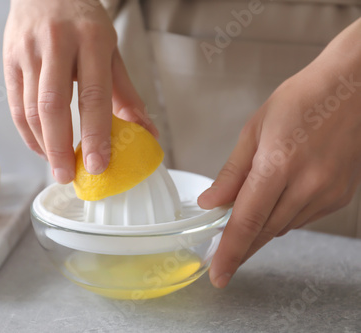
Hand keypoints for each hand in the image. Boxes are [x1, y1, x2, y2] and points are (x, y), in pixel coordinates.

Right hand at [3, 0, 157, 183]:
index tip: (98, 165)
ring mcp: (28, 52)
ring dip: (43, 145)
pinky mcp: (9, 60)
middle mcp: (57, 45)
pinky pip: (15, 105)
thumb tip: (146, 133)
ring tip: (57, 167)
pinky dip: (28, 133)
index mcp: (91, 40)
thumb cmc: (83, 21)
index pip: (93, 96)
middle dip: (59, 148)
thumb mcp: (110, 49)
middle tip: (68, 176)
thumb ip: (125, 93)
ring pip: (30, 109)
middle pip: (53, 106)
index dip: (95, 135)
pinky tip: (41, 148)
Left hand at [198, 18, 360, 287]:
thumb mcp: (254, 130)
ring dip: (260, 230)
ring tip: (244, 220)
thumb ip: (232, 173)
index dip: (230, 252)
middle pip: (265, 232)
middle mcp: (307, 185)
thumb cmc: (300, 101)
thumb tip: (210, 203)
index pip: (248, 220)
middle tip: (221, 259)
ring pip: (283, 227)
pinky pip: (301, 218)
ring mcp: (327, 194)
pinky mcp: (338, 198)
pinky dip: (282, 217)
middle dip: (241, 249)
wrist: (350, 89)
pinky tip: (277, 200)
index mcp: (278, 164)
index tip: (218, 274)